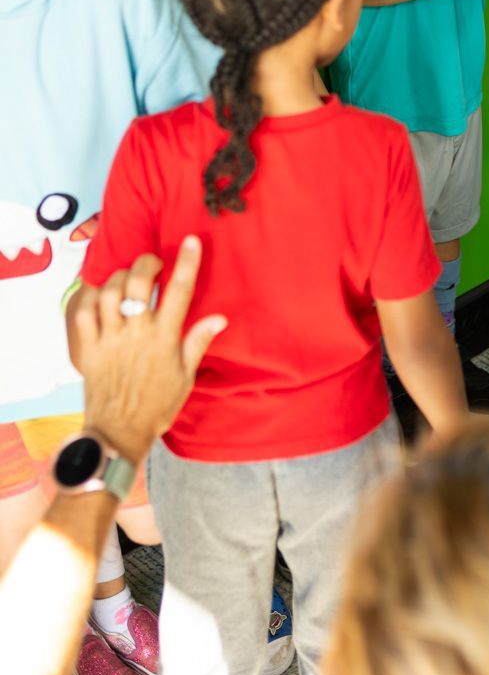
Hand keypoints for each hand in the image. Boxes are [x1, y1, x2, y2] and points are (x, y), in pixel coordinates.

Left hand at [74, 237, 225, 464]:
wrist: (118, 433)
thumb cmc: (157, 405)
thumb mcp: (186, 376)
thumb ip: (198, 342)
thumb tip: (219, 318)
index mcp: (164, 339)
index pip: (179, 291)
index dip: (187, 262)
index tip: (192, 241)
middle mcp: (136, 333)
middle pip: (139, 282)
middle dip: (147, 262)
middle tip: (153, 264)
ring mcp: (108, 339)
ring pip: (109, 292)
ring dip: (119, 278)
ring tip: (127, 279)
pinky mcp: (87, 348)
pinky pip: (84, 312)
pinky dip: (91, 298)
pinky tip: (100, 296)